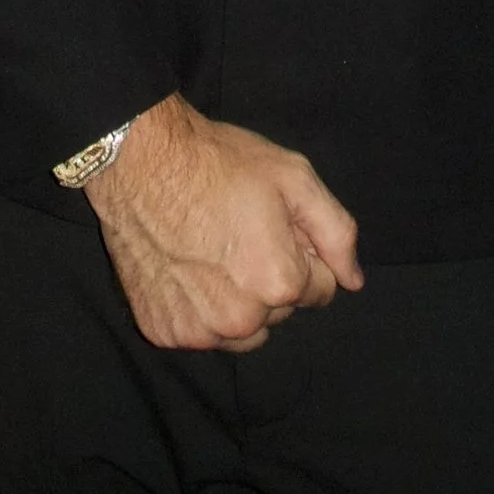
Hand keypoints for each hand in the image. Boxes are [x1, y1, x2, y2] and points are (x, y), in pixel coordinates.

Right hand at [84, 93, 362, 350]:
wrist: (139, 160)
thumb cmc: (218, 162)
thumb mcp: (294, 176)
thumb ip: (336, 232)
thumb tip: (354, 280)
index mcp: (278, 283)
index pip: (320, 290)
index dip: (301, 253)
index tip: (273, 226)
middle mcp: (240, 321)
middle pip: (280, 312)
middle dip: (271, 279)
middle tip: (240, 233)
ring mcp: (198, 332)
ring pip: (242, 331)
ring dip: (238, 304)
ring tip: (212, 253)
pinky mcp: (163, 333)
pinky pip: (201, 332)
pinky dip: (198, 308)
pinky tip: (185, 267)